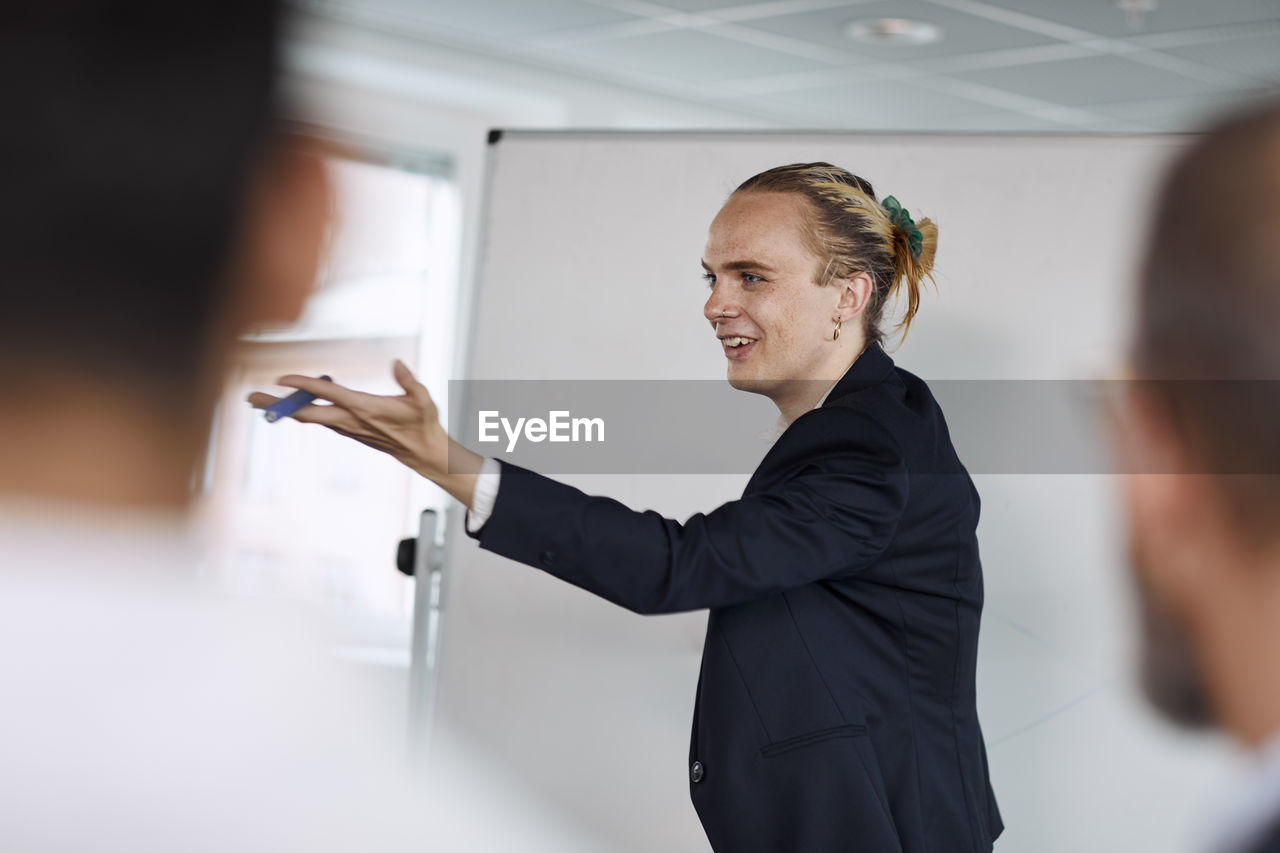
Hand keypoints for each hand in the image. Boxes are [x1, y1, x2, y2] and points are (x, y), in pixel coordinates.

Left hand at [247, 360, 457, 481]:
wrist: (424, 452)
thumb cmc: (424, 424)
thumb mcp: (423, 399)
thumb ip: (409, 380)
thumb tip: (397, 364)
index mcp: (365, 408)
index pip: (327, 394)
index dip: (304, 385)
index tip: (282, 377)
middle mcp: (350, 420)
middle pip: (305, 413)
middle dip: (277, 404)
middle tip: (249, 397)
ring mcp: (348, 427)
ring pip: (310, 417)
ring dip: (285, 409)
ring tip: (260, 400)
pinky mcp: (350, 430)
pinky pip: (320, 419)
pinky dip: (303, 411)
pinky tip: (292, 405)